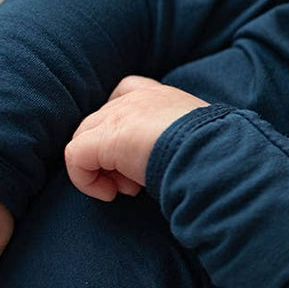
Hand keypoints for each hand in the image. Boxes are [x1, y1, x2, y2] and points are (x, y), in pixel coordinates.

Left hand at [66, 75, 207, 200]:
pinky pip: (75, 157)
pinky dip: (85, 181)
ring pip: (84, 139)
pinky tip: (110, 195)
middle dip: (111, 156)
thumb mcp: (196, 139)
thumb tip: (168, 161)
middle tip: (134, 184)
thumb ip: (176, 139)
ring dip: (100, 170)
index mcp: (162, 97)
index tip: (135, 154)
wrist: (213, 154)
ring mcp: (119, 115)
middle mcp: (138, 98)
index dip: (119, 122)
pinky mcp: (104, 138)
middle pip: (100, 121)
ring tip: (127, 190)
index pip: (126, 92)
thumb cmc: (214, 154)